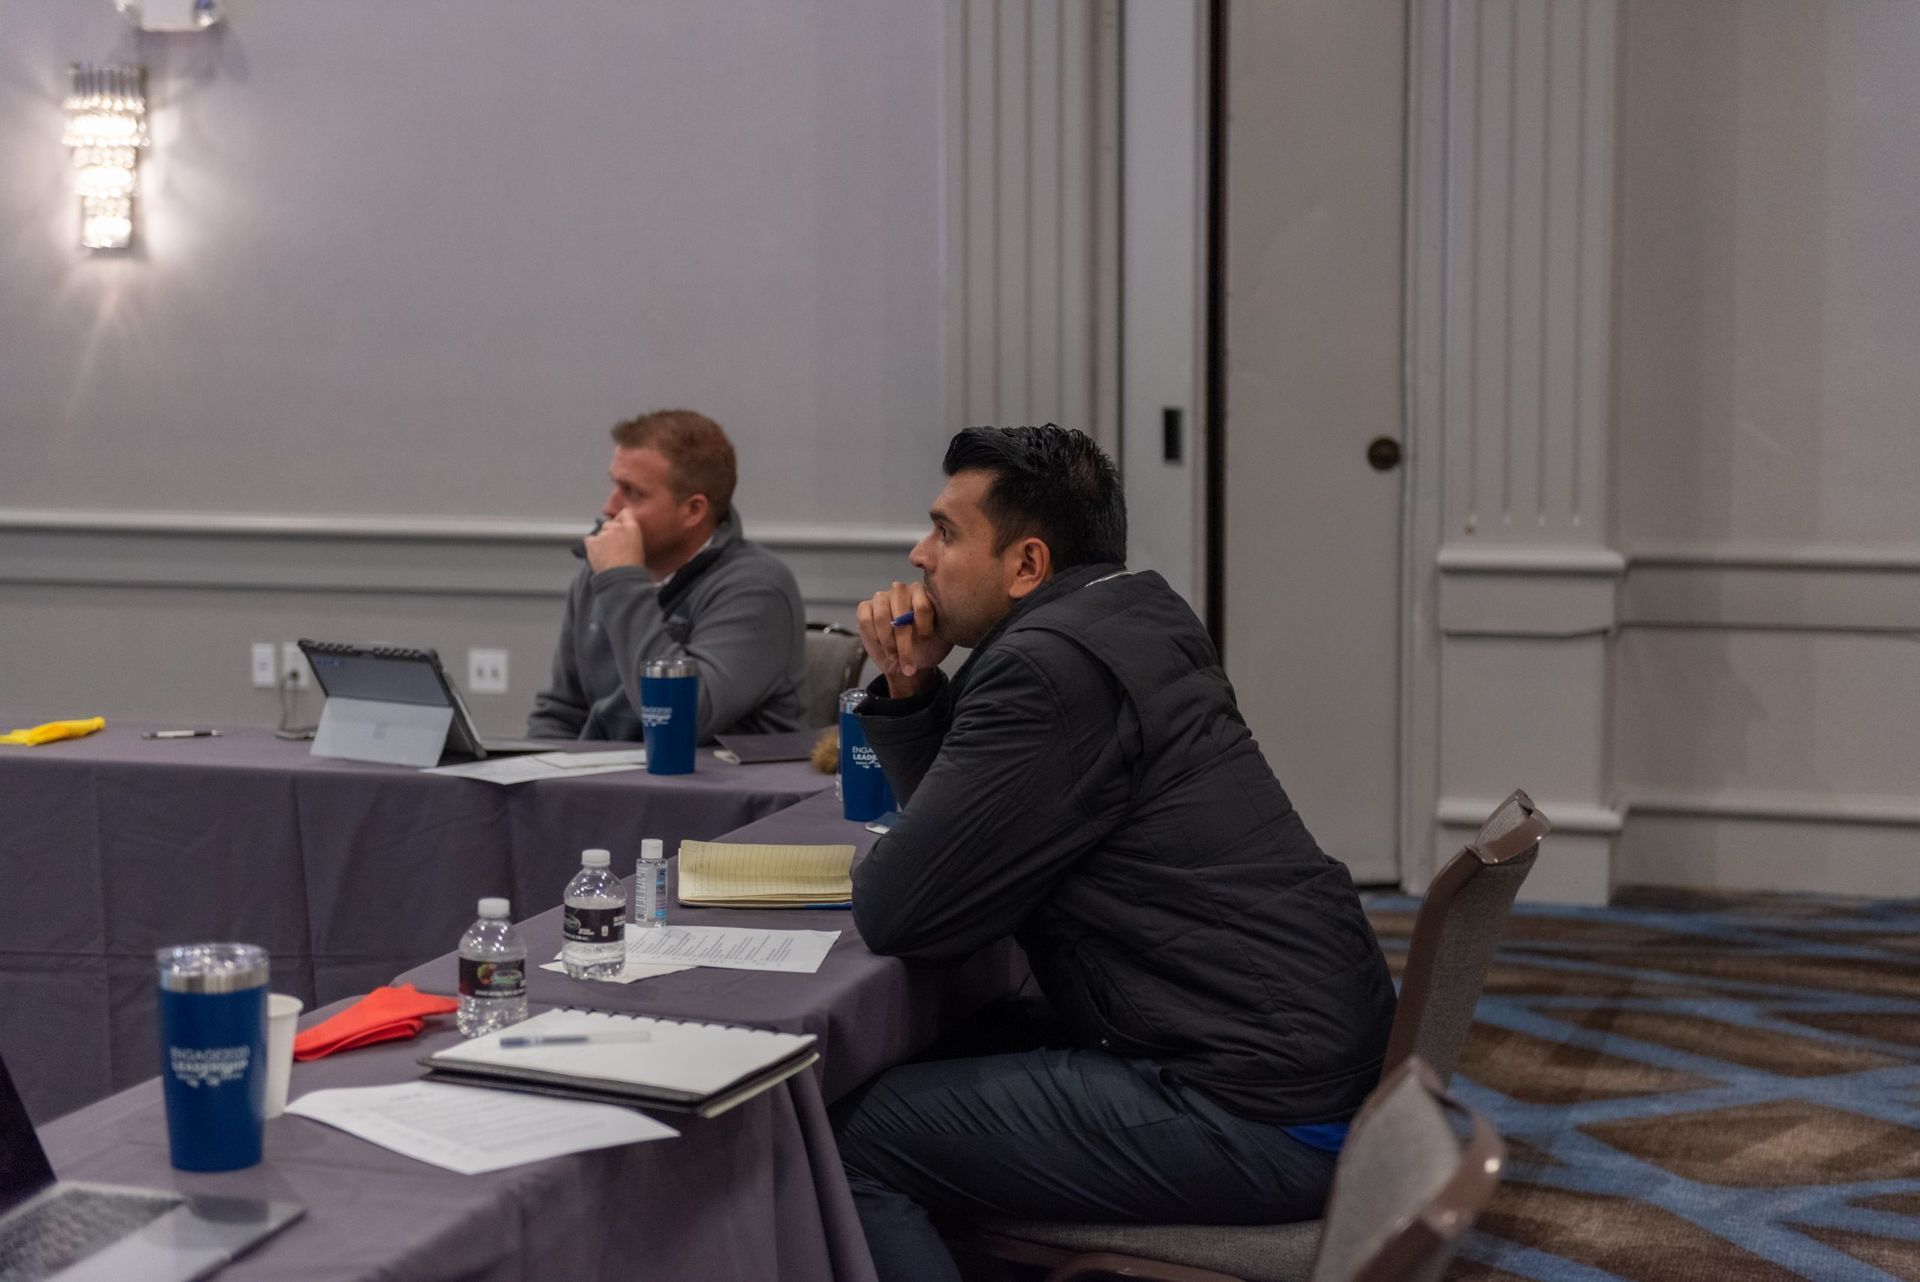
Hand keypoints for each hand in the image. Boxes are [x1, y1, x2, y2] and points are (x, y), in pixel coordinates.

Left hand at [584, 509, 645, 572]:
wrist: (620, 576)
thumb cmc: (632, 566)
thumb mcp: (639, 548)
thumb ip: (631, 537)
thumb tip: (626, 537)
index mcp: (631, 528)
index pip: (626, 513)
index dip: (622, 517)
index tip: (621, 521)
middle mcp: (616, 527)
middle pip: (609, 523)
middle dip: (611, 531)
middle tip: (614, 544)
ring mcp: (603, 534)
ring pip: (600, 532)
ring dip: (602, 539)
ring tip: (607, 553)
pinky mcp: (592, 543)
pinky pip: (589, 539)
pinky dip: (591, 544)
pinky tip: (597, 552)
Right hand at [857, 581, 950, 699]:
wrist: (908, 664)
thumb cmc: (927, 649)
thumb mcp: (942, 639)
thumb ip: (944, 625)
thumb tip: (946, 615)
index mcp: (923, 593)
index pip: (922, 604)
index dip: (923, 626)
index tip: (926, 640)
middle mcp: (902, 590)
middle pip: (900, 611)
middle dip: (903, 640)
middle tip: (908, 659)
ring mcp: (882, 597)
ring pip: (881, 616)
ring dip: (888, 641)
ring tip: (895, 656)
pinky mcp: (865, 608)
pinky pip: (866, 619)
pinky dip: (874, 637)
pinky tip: (883, 648)